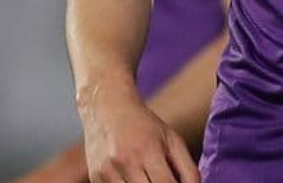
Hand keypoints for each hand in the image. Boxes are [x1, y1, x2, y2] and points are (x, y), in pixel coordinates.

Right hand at [78, 81, 198, 182]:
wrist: (106, 107)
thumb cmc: (144, 125)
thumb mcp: (172, 139)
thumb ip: (188, 168)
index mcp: (148, 150)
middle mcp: (125, 161)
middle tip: (163, 181)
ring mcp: (107, 172)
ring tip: (148, 179)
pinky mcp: (94, 178)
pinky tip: (134, 179)